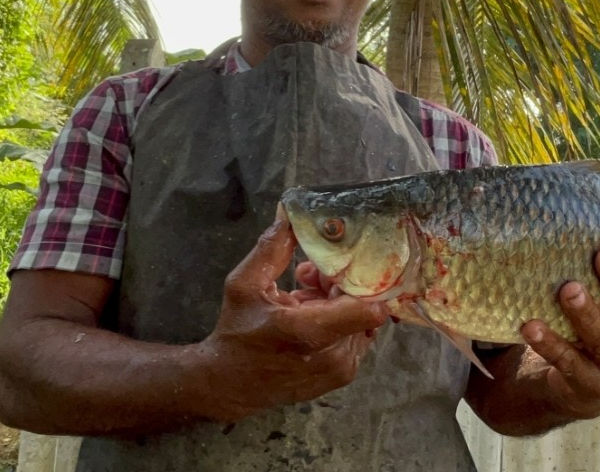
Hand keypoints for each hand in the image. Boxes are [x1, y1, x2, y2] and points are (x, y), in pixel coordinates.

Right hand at [194, 221, 388, 420]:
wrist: (230, 385)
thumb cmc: (237, 333)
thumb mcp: (244, 284)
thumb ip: (272, 249)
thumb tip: (292, 214)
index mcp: (309, 332)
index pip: (368, 308)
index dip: (364, 279)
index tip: (342, 262)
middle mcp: (334, 354)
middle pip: (362, 304)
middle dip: (340, 282)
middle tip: (308, 274)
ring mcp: (343, 368)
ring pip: (361, 317)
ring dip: (337, 300)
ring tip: (303, 294)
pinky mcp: (345, 374)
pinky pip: (356, 333)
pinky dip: (339, 319)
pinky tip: (311, 313)